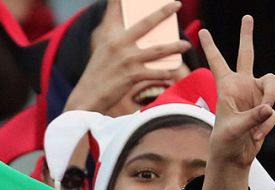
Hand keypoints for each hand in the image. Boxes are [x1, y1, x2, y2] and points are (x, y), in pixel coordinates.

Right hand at [65, 0, 188, 114]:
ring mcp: (126, 59)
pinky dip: (166, 72)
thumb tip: (136, 31)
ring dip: (174, 47)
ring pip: (157, 50)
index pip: (115, 7)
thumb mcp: (103, 49)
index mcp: (110, 34)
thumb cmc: (98, 72)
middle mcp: (118, 43)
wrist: (88, 96)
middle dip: (163, 12)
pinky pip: (155, 72)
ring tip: (186, 45)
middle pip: (146, 24)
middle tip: (177, 4)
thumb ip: (116, 36)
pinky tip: (173, 71)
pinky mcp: (132, 76)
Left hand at [198, 16, 274, 172]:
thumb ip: (252, 117)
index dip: (210, 47)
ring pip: (272, 86)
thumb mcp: (234, 129)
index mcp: (226, 86)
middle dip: (246, 36)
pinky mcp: (266, 108)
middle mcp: (242, 85)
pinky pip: (272, 111)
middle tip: (247, 16)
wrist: (234, 157)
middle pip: (247, 54)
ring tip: (260, 120)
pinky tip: (256, 136)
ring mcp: (255, 95)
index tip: (203, 31)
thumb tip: (269, 108)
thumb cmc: (225, 142)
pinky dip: (266, 125)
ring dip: (269, 100)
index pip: (217, 62)